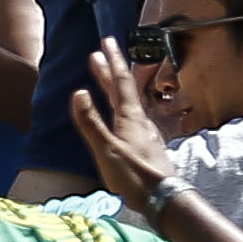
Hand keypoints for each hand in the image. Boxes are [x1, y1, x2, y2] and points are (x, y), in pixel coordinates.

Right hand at [70, 51, 179, 205]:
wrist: (164, 198)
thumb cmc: (134, 176)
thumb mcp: (107, 150)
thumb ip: (91, 123)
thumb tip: (78, 93)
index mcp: (130, 118)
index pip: (120, 83)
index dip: (112, 62)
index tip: (106, 42)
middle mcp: (139, 121)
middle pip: (123, 90)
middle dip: (111, 71)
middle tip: (101, 53)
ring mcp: (144, 133)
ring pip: (127, 104)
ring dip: (114, 89)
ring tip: (105, 80)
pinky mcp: (146, 146)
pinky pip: (130, 117)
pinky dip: (120, 107)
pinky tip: (120, 114)